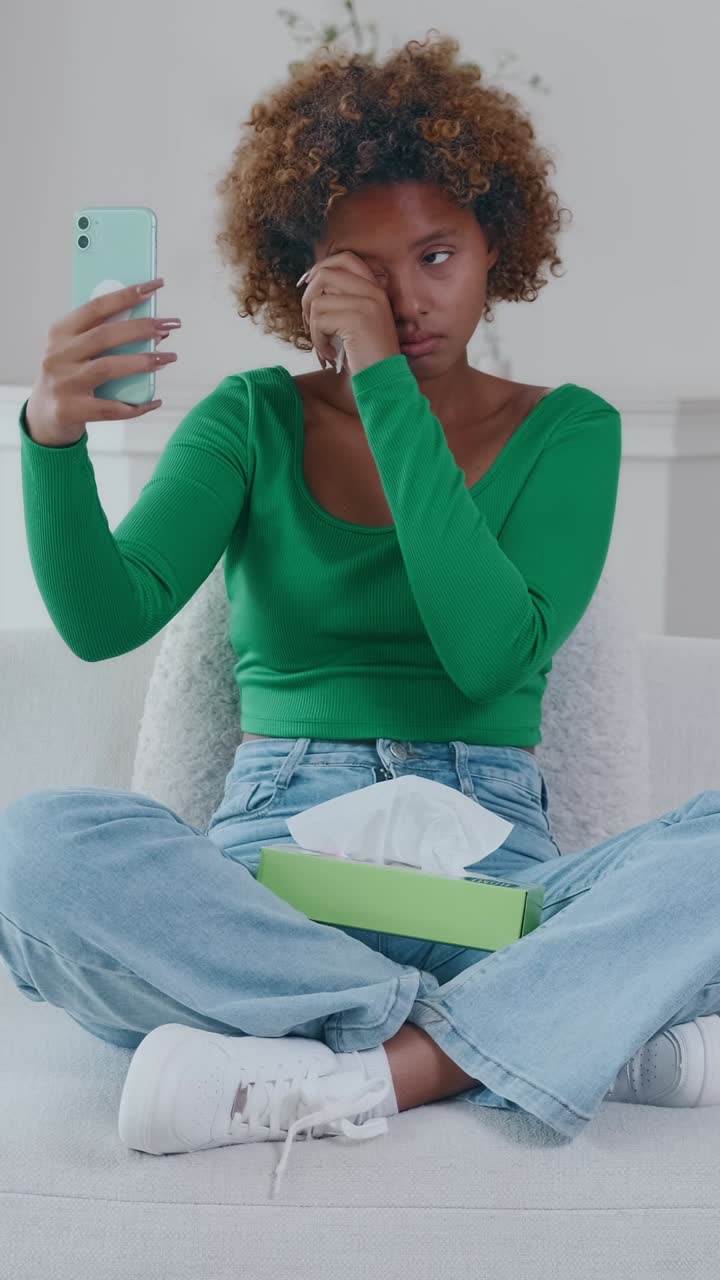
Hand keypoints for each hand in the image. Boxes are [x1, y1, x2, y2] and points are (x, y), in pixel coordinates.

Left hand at [298, 251, 400, 375]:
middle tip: (309, 321)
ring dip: (312, 327)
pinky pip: (319, 321)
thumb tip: (310, 284)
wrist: (386, 381)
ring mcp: (366, 304)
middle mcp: (373, 291)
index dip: (321, 267)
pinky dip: (318, 341)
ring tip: (324, 345)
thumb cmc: (368, 356)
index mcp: (376, 289)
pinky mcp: (356, 320)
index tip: (309, 286)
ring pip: (317, 301)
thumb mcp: (359, 321)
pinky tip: (330, 354)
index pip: (345, 259)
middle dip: (308, 297)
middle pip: (325, 274)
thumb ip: (343, 300)